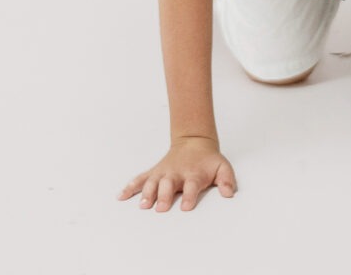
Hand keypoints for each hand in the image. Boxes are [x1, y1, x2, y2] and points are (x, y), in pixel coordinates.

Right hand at [119, 137, 236, 213]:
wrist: (194, 142)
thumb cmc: (208, 161)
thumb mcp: (222, 167)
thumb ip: (227, 180)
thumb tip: (229, 193)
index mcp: (193, 174)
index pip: (191, 185)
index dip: (189, 196)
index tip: (186, 207)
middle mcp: (176, 173)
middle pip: (168, 184)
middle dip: (163, 196)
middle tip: (160, 208)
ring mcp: (163, 173)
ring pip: (152, 182)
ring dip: (147, 193)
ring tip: (142, 205)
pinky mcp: (154, 172)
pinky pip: (140, 179)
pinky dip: (130, 186)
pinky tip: (121, 196)